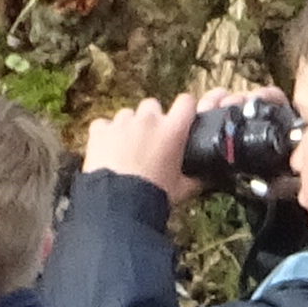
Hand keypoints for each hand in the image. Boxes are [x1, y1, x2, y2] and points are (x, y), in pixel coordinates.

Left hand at [82, 93, 199, 190]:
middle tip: (149, 142)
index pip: (186, 102)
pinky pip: (102, 125)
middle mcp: (149, 120)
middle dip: (151, 120)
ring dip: (127, 127)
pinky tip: (106, 153)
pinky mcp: (100, 130)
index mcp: (173, 130)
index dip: (184, 109)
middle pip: (152, 106)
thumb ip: (196, 177)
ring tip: (125, 152)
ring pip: (127, 115)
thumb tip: (207, 178)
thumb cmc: (154, 196)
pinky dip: (104, 135)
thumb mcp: (183, 188)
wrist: (120, 204)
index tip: (180, 118)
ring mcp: (122, 123)